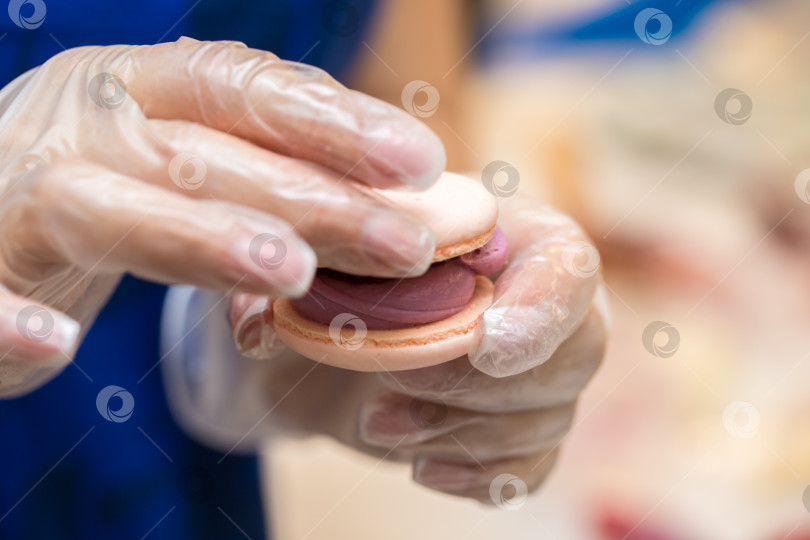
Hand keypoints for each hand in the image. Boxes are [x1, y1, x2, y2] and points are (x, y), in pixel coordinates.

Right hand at [0, 37, 443, 395]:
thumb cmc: (109, 189)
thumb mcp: (190, 163)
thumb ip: (276, 177)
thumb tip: (404, 205)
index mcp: (138, 91)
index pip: (242, 91)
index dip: (330, 123)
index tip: (418, 161)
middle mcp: (81, 127)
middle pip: (200, 152)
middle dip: (309, 197)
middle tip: (404, 242)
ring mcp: (16, 194)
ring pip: (103, 208)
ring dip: (199, 238)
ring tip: (291, 274)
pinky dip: (10, 323)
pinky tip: (56, 346)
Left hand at [230, 203, 606, 501]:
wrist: (316, 344)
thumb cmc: (322, 283)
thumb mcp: (305, 263)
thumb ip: (288, 278)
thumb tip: (259, 324)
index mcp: (508, 234)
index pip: (569, 265)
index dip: (540, 311)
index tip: (485, 346)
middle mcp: (537, 301)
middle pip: (578, 351)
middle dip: (480, 383)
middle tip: (396, 382)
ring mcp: (533, 371)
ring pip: (552, 415)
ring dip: (464, 430)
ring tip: (378, 419)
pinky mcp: (512, 429)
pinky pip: (530, 467)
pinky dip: (479, 475)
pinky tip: (422, 464)